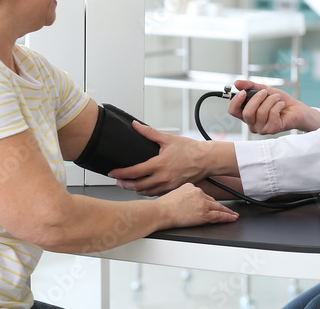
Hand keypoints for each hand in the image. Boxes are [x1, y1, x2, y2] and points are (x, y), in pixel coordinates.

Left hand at [109, 123, 232, 195]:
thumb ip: (149, 132)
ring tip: (128, 185)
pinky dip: (147, 192)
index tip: (112, 173)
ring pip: (146, 192)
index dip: (120, 173)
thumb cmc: (190, 149)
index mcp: (159, 164)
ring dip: (135, 189)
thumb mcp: (168, 138)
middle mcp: (163, 177)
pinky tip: (144, 188)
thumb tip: (136, 125)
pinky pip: (156, 194)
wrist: (207, 160)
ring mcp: (168, 185)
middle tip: (117, 181)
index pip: (134, 172)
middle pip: (137, 186)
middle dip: (124, 184)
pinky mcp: (173, 189)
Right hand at [155, 183, 238, 228]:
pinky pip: (218, 216)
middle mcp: (198, 192)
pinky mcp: (203, 213)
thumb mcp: (174, 193)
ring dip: (227, 212)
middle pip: (212, 201)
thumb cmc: (162, 206)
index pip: (203, 195)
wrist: (159, 211)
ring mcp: (202, 203)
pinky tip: (232, 218)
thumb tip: (186, 202)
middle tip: (227, 211)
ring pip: (218, 207)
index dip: (208, 201)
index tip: (212, 204)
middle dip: (218, 207)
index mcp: (191, 187)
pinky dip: (227, 217)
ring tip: (233, 215)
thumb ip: (184, 195)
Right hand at [227, 80, 319, 134]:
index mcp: (247, 114)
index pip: (233, 111)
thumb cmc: (279, 101)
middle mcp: (252, 124)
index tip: (243, 91)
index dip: (236, 101)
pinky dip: (278, 106)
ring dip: (271, 100)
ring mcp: (262, 129)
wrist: (296, 109)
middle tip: (265, 92)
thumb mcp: (264, 89)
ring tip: (277, 98)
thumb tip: (237, 83)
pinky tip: (281, 105)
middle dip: (256, 99)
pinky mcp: (273, 129)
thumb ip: (250, 86)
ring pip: (261, 112)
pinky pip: (272, 115)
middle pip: (247, 113)